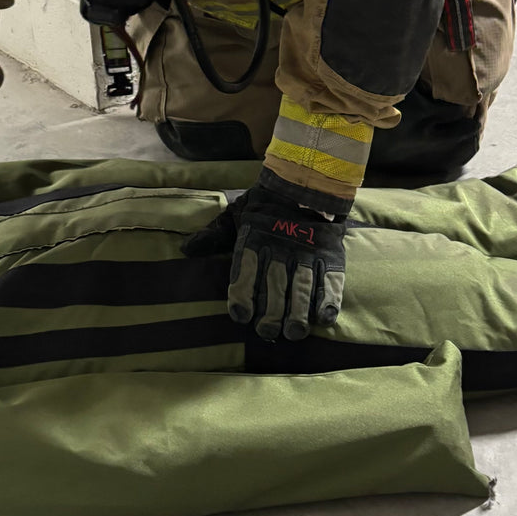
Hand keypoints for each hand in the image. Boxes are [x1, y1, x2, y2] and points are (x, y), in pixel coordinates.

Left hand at [183, 185, 345, 341]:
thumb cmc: (263, 205)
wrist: (304, 182)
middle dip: (271, 312)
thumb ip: (214, 235)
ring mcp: (306, 252)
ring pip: (302, 285)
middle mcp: (280, 247)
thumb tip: (186, 249)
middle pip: (275, 283)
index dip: (242, 292)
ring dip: (298, 312)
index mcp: (254, 238)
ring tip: (293, 332)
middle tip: (267, 332)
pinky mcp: (329, 255)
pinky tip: (323, 318)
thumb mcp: (236, 214)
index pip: (246, 268)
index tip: (240, 315)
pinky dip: (328, 299)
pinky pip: (330, 279)